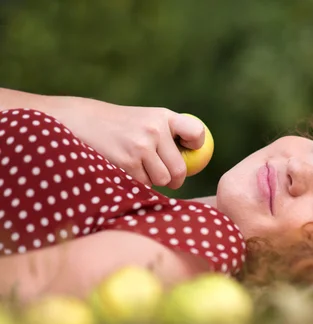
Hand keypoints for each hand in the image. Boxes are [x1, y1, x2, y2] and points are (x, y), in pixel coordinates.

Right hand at [53, 97, 205, 188]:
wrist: (83, 121)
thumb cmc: (122, 126)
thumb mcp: (147, 120)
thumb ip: (171, 136)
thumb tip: (194, 164)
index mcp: (164, 117)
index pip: (196, 133)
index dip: (195, 145)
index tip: (187, 150)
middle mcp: (155, 129)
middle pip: (180, 169)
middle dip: (175, 179)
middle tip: (167, 178)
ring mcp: (141, 146)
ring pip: (162, 180)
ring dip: (153, 180)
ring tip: (139, 167)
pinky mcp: (127, 163)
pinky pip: (144, 184)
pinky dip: (137, 182)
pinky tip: (125, 168)